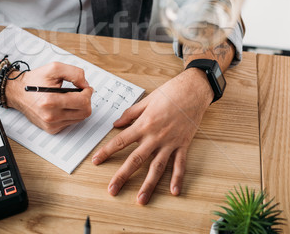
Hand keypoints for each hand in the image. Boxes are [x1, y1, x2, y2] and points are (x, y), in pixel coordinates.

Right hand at [6, 62, 92, 133]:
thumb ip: (74, 73)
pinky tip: (64, 105)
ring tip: (70, 97)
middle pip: (84, 112)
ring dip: (79, 107)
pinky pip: (71, 122)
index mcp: (50, 101)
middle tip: (81, 92)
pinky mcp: (51, 129)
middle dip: (86, 100)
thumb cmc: (34, 80)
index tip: (86, 87)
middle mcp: (51, 116)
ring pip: (79, 118)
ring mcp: (51, 124)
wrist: (18, 92)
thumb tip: (85, 84)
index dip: (88, 92)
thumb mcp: (54, 68)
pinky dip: (71, 113)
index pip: (83, 102)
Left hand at [91, 68, 211, 204]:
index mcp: (144, 124)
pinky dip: (177, 179)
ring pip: (157, 167)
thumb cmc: (171, 92)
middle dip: (123, 176)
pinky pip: (180, 164)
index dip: (107, 151)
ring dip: (149, 185)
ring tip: (141, 199)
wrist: (193, 90)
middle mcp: (156, 136)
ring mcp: (170, 142)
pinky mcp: (183, 145)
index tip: (96, 161)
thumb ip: (131, 113)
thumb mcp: (147, 100)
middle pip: (136, 160)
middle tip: (112, 190)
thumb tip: (116, 124)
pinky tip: (174, 192)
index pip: (121, 141)